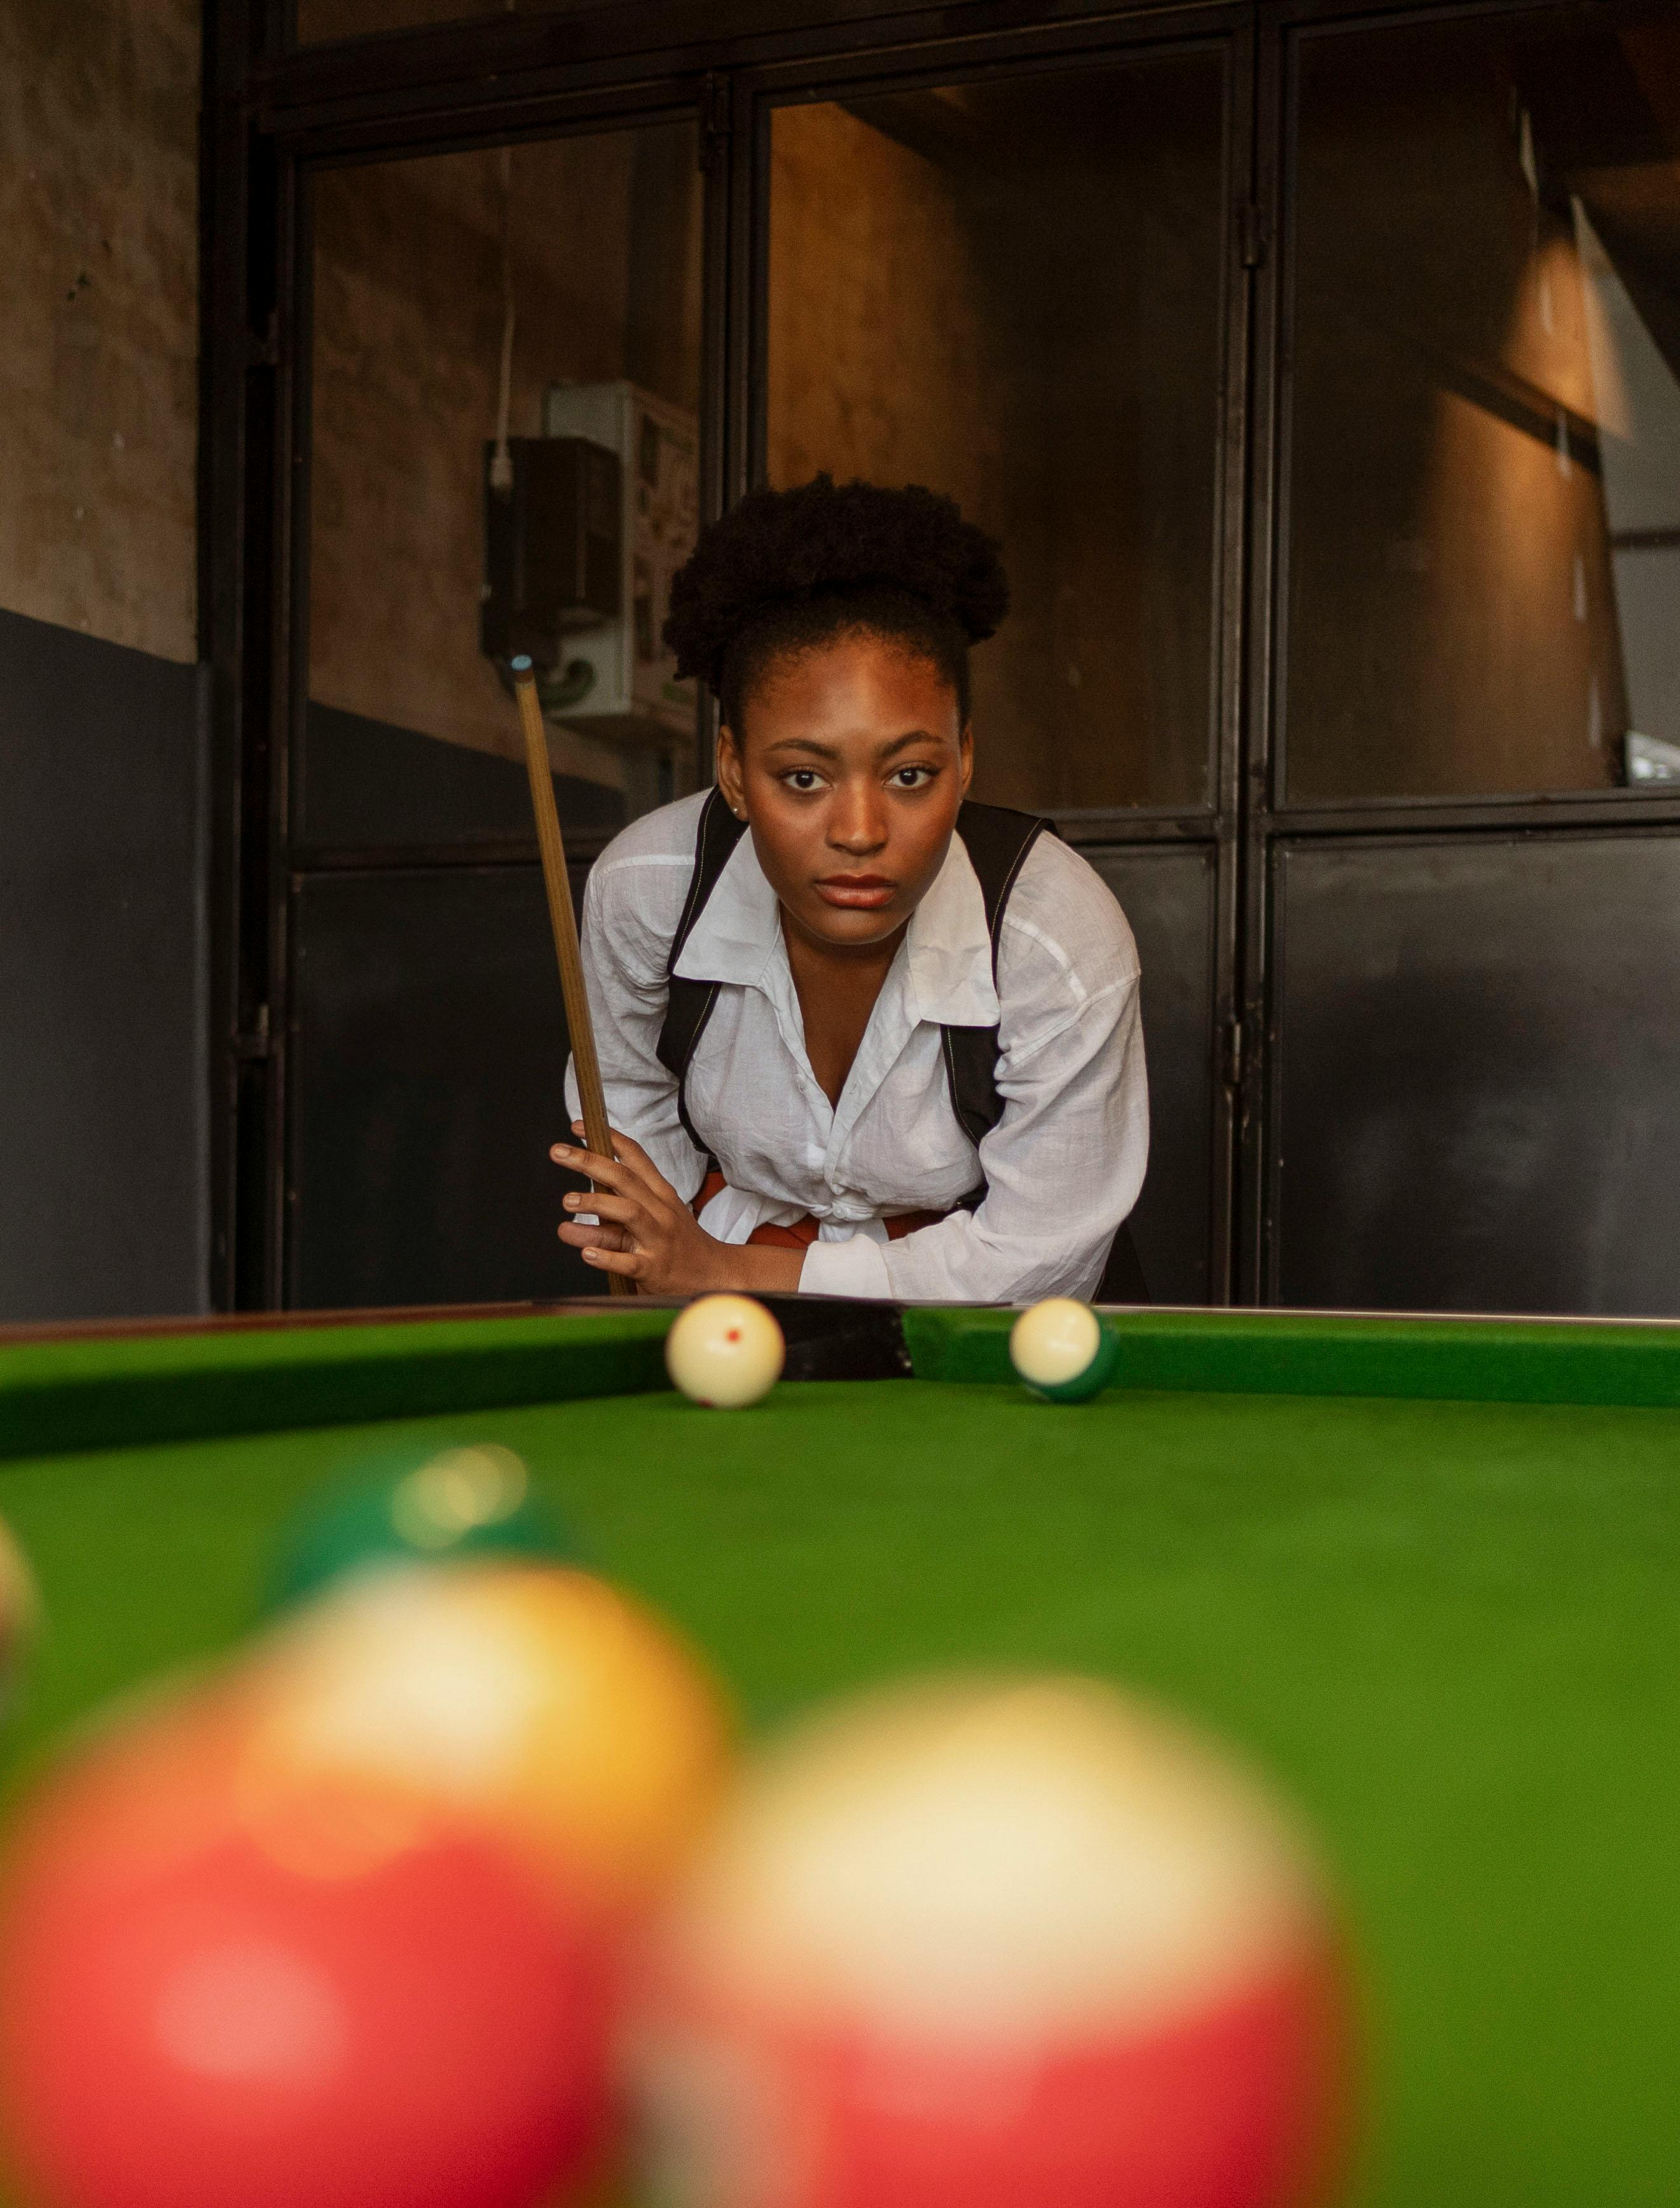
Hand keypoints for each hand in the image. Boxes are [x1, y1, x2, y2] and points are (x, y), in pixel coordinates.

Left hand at [550, 1125, 802, 1295]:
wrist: (711, 1273)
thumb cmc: (676, 1241)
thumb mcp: (654, 1215)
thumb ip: (613, 1207)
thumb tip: (570, 1201)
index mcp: (660, 1193)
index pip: (635, 1158)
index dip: (607, 1138)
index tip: (578, 1126)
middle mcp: (660, 1211)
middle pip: (624, 1179)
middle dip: (590, 1161)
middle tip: (558, 1152)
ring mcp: (658, 1239)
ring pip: (629, 1213)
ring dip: (595, 1204)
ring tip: (567, 1201)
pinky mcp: (654, 1269)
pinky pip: (628, 1261)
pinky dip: (606, 1257)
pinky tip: (586, 1253)